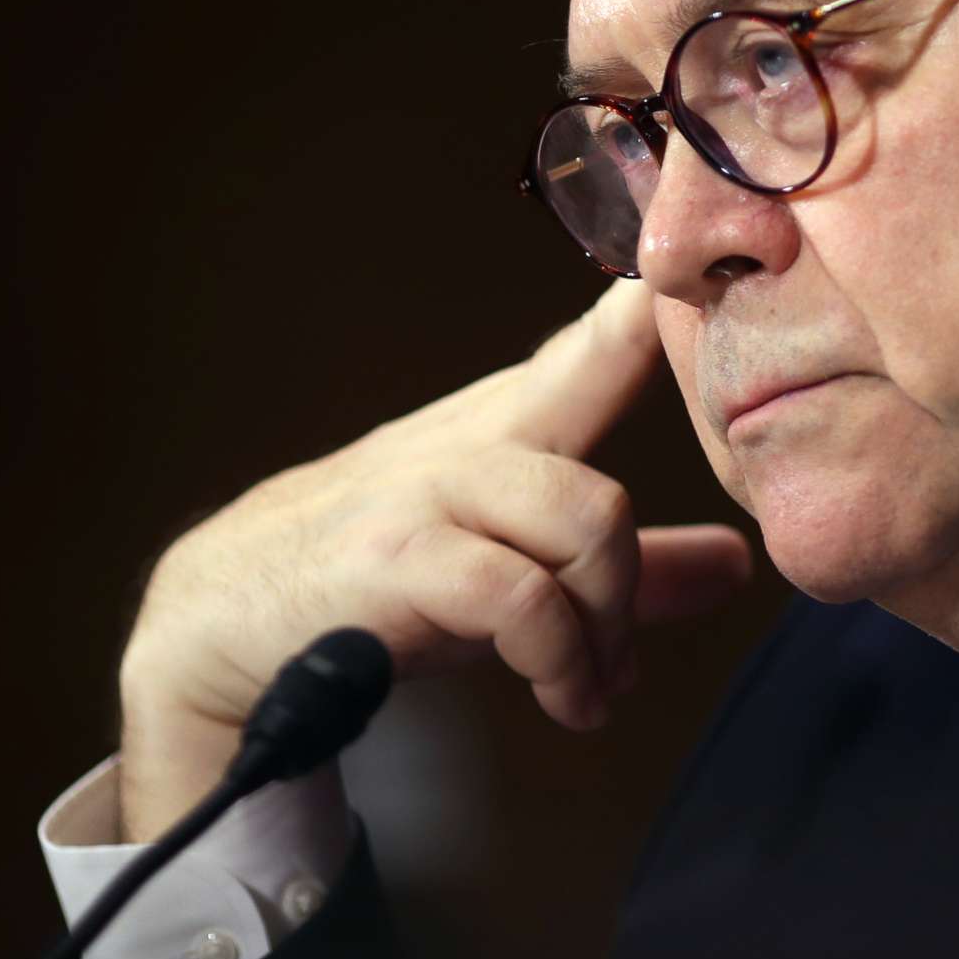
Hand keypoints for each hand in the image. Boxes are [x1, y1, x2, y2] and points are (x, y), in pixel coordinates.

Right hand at [113, 282, 753, 837]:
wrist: (220, 630)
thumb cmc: (383, 585)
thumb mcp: (523, 569)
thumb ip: (631, 567)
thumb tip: (739, 564)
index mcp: (509, 426)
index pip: (593, 346)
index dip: (652, 309)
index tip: (707, 257)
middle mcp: (472, 441)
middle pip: (607, 463)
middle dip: (632, 578)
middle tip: (618, 663)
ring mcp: (427, 492)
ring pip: (583, 517)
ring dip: (603, 626)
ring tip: (587, 687)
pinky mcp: (390, 559)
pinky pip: (519, 595)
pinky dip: (563, 662)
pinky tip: (561, 700)